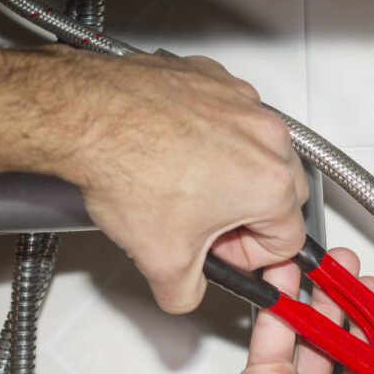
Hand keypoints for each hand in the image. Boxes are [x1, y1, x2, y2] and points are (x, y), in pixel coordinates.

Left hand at [13, 46, 307, 312]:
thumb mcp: (161, 261)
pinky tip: (177, 148)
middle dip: (249, 215)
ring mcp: (244, 103)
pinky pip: (232, 115)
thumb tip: (187, 293)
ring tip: (185, 184)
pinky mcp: (217, 80)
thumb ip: (186, 294)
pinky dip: (212, 133)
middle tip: (205, 223)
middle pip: (284, 194)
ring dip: (233, 173)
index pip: (288, 240)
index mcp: (271, 185)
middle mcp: (268, 138)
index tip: (220, 251)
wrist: (84, 115)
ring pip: (260, 152)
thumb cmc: (126, 170)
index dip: (250, 256)